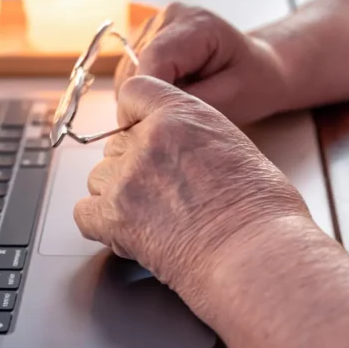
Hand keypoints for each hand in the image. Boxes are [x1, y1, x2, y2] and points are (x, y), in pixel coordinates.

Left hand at [73, 76, 309, 316]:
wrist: (256, 256)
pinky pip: (84, 213)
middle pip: (116, 144)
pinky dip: (101, 225)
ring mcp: (127, 178)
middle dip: (132, 167)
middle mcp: (148, 140)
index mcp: (183, 115)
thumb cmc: (263, 214)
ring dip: (117, 197)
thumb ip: (199, 140)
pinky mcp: (113, 217)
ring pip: (99, 178)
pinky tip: (132, 236)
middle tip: (163, 195)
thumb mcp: (238, 150)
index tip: (144, 135)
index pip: (135, 91)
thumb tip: (188, 155)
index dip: (136, 116)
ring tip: (154, 220)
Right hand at [115, 3, 294, 125]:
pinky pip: (129, 73)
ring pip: (127, 72)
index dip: (147, 97)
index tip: (153, 128)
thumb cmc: (252, 83)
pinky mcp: (145, 38)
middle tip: (170, 123)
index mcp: (197, 24)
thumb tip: (146, 112)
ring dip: (143, 97)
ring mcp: (155, 25)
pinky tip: (168, 96)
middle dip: (146, 100)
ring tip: (174, 107)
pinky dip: (143, 92)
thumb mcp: (229, 100)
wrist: (258, 68)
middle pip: (135, 66)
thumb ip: (187, 103)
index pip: (155, 59)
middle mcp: (171, 16)